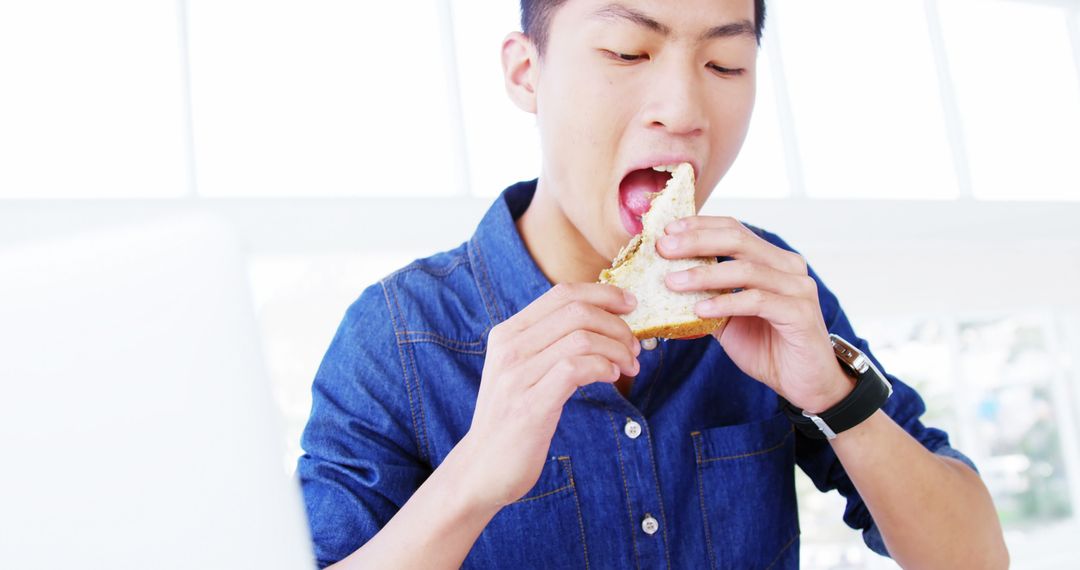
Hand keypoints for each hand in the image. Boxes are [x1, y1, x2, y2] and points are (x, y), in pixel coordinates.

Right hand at [459, 283, 639, 508]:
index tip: (630, 305)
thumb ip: (549, 344)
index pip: (561, 293)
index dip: (603, 293)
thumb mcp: (522, 371)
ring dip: (617, 349)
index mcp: (507, 334)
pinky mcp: (530, 405)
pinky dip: (604, 368)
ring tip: (628, 366)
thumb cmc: (512, 420)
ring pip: (581, 338)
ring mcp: (517, 376)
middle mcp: (509, 348)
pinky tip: (612, 378)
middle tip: (634, 345)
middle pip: (576, 311)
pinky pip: (576, 369)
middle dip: (617, 324)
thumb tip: (600, 321)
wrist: (482, 469)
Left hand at [656, 216, 851, 412]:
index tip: (667, 230)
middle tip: (663, 248)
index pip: (734, 229)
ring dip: (704, 275)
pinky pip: (757, 300)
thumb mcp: (728, 319)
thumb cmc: (767, 347)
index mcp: (772, 260)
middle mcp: (788, 266)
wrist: (805, 383)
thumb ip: (707, 297)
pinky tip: (699, 310)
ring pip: (745, 269)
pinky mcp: (800, 313)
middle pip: (737, 240)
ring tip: (672, 282)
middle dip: (696, 241)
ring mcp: (797, 288)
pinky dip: (725, 303)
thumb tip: (666, 283)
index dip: (700, 226)